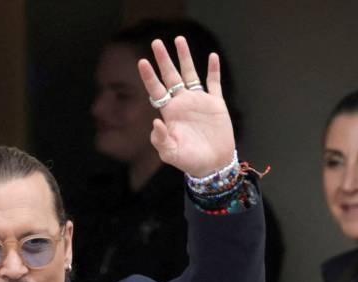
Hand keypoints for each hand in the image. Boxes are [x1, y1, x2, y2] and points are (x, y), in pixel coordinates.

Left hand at [137, 36, 235, 177]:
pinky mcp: (215, 104)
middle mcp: (182, 103)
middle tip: (156, 42)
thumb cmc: (189, 161)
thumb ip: (160, 139)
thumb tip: (155, 122)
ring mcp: (199, 102)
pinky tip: (212, 57)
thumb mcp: (170, 153)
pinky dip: (214, 70)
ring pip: (190, 74)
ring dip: (185, 57)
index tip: (142, 62)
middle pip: (171, 76)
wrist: (212, 165)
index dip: (149, 76)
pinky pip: (214, 83)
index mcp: (170, 112)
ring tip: (179, 39)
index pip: (156, 90)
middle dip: (164, 59)